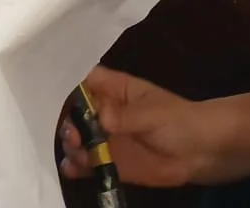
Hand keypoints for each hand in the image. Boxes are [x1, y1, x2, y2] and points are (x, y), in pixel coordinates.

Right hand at [57, 70, 212, 189]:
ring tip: (76, 153)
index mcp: (114, 89)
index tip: (50, 93)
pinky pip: (87, 164)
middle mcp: (104, 111)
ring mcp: (106, 138)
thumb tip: (102, 118)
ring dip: (71, 145)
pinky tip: (71, 169)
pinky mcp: (111, 163)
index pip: (84, 80)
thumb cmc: (178, 120)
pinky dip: (76, 167)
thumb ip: (127, 117)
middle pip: (75, 112)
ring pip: (78, 139)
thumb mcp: (154, 114)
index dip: (66, 84)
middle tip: (72, 135)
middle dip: (68, 121)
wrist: (199, 152)